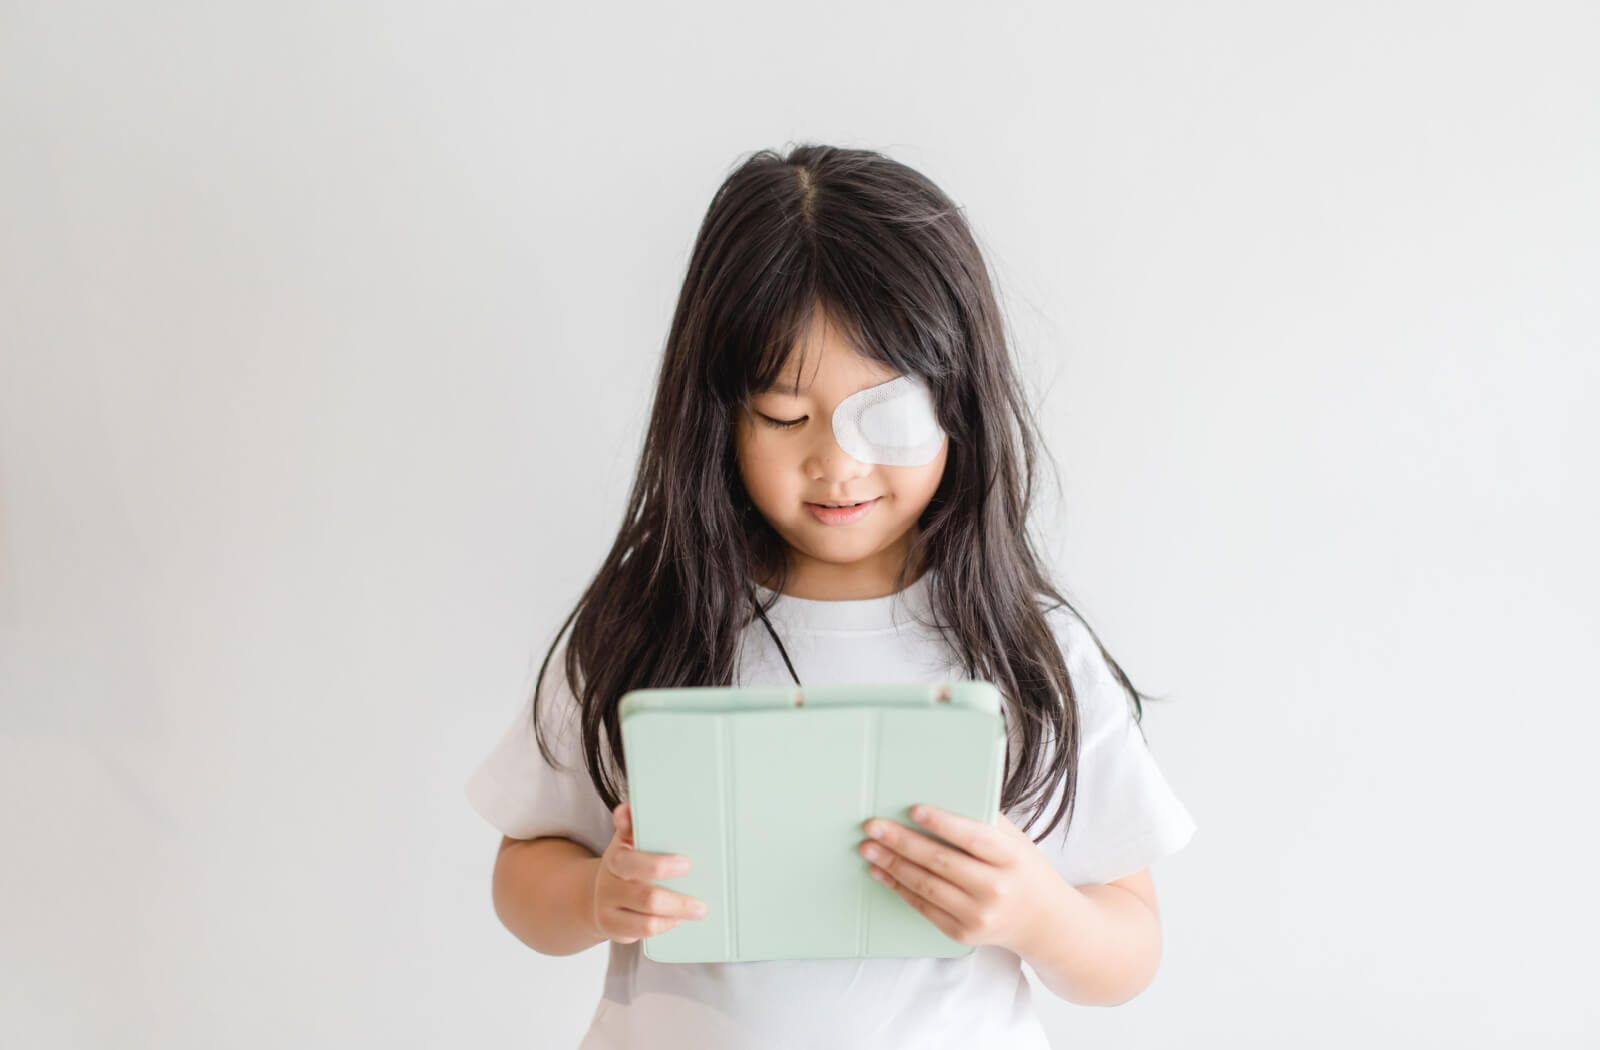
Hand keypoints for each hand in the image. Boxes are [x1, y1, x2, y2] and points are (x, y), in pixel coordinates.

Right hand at [591, 802, 708, 943]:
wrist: (596, 895)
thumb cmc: (624, 865)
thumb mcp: (624, 842)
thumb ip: (630, 826)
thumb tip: (627, 809)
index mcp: (615, 859)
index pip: (633, 863)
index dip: (660, 866)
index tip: (687, 864)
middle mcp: (609, 886)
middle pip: (646, 897)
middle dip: (678, 902)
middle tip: (702, 904)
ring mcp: (609, 911)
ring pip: (646, 922)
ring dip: (676, 917)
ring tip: (697, 911)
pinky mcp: (615, 930)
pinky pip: (643, 933)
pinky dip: (664, 927)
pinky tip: (677, 920)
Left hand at [857, 804, 1069, 955]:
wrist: (1044, 923)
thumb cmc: (1024, 870)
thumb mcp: (1016, 841)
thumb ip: (986, 819)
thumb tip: (941, 794)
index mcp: (1012, 858)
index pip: (974, 838)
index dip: (943, 824)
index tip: (914, 810)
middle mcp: (996, 889)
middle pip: (941, 862)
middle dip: (902, 843)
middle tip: (873, 826)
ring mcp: (978, 915)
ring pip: (927, 886)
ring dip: (892, 865)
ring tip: (869, 848)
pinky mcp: (962, 933)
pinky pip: (924, 908)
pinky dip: (899, 888)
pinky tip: (881, 872)